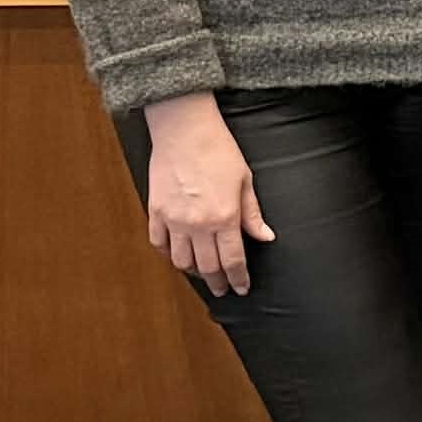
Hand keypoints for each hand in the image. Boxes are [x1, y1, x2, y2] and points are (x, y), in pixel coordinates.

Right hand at [142, 93, 273, 298]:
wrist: (185, 131)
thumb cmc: (219, 151)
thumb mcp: (245, 181)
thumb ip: (253, 214)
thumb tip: (266, 237)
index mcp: (224, 217)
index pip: (233, 260)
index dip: (238, 278)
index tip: (242, 288)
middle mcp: (197, 224)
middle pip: (207, 266)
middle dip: (218, 281)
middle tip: (223, 289)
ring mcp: (173, 221)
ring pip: (181, 261)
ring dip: (194, 273)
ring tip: (204, 275)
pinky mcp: (155, 213)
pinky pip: (159, 244)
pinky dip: (169, 256)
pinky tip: (178, 258)